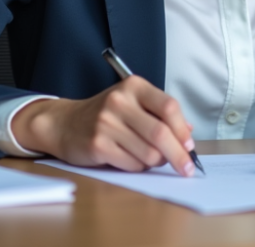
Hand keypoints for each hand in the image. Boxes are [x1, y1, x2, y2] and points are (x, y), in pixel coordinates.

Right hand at [12, 76, 197, 175]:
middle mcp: (119, 101)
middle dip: (178, 155)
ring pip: (149, 153)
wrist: (64, 123)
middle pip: (161, 133)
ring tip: (150, 158)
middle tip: (187, 168)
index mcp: (134, 86)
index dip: (183, 129)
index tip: (190, 146)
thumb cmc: (105, 114)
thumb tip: (188, 133)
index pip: (169, 107)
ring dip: (156, 162)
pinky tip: (131, 159)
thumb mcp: (133, 103)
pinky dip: (138, 167)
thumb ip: (160, 113)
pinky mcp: (97, 144)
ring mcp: (106, 123)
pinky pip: (132, 164)